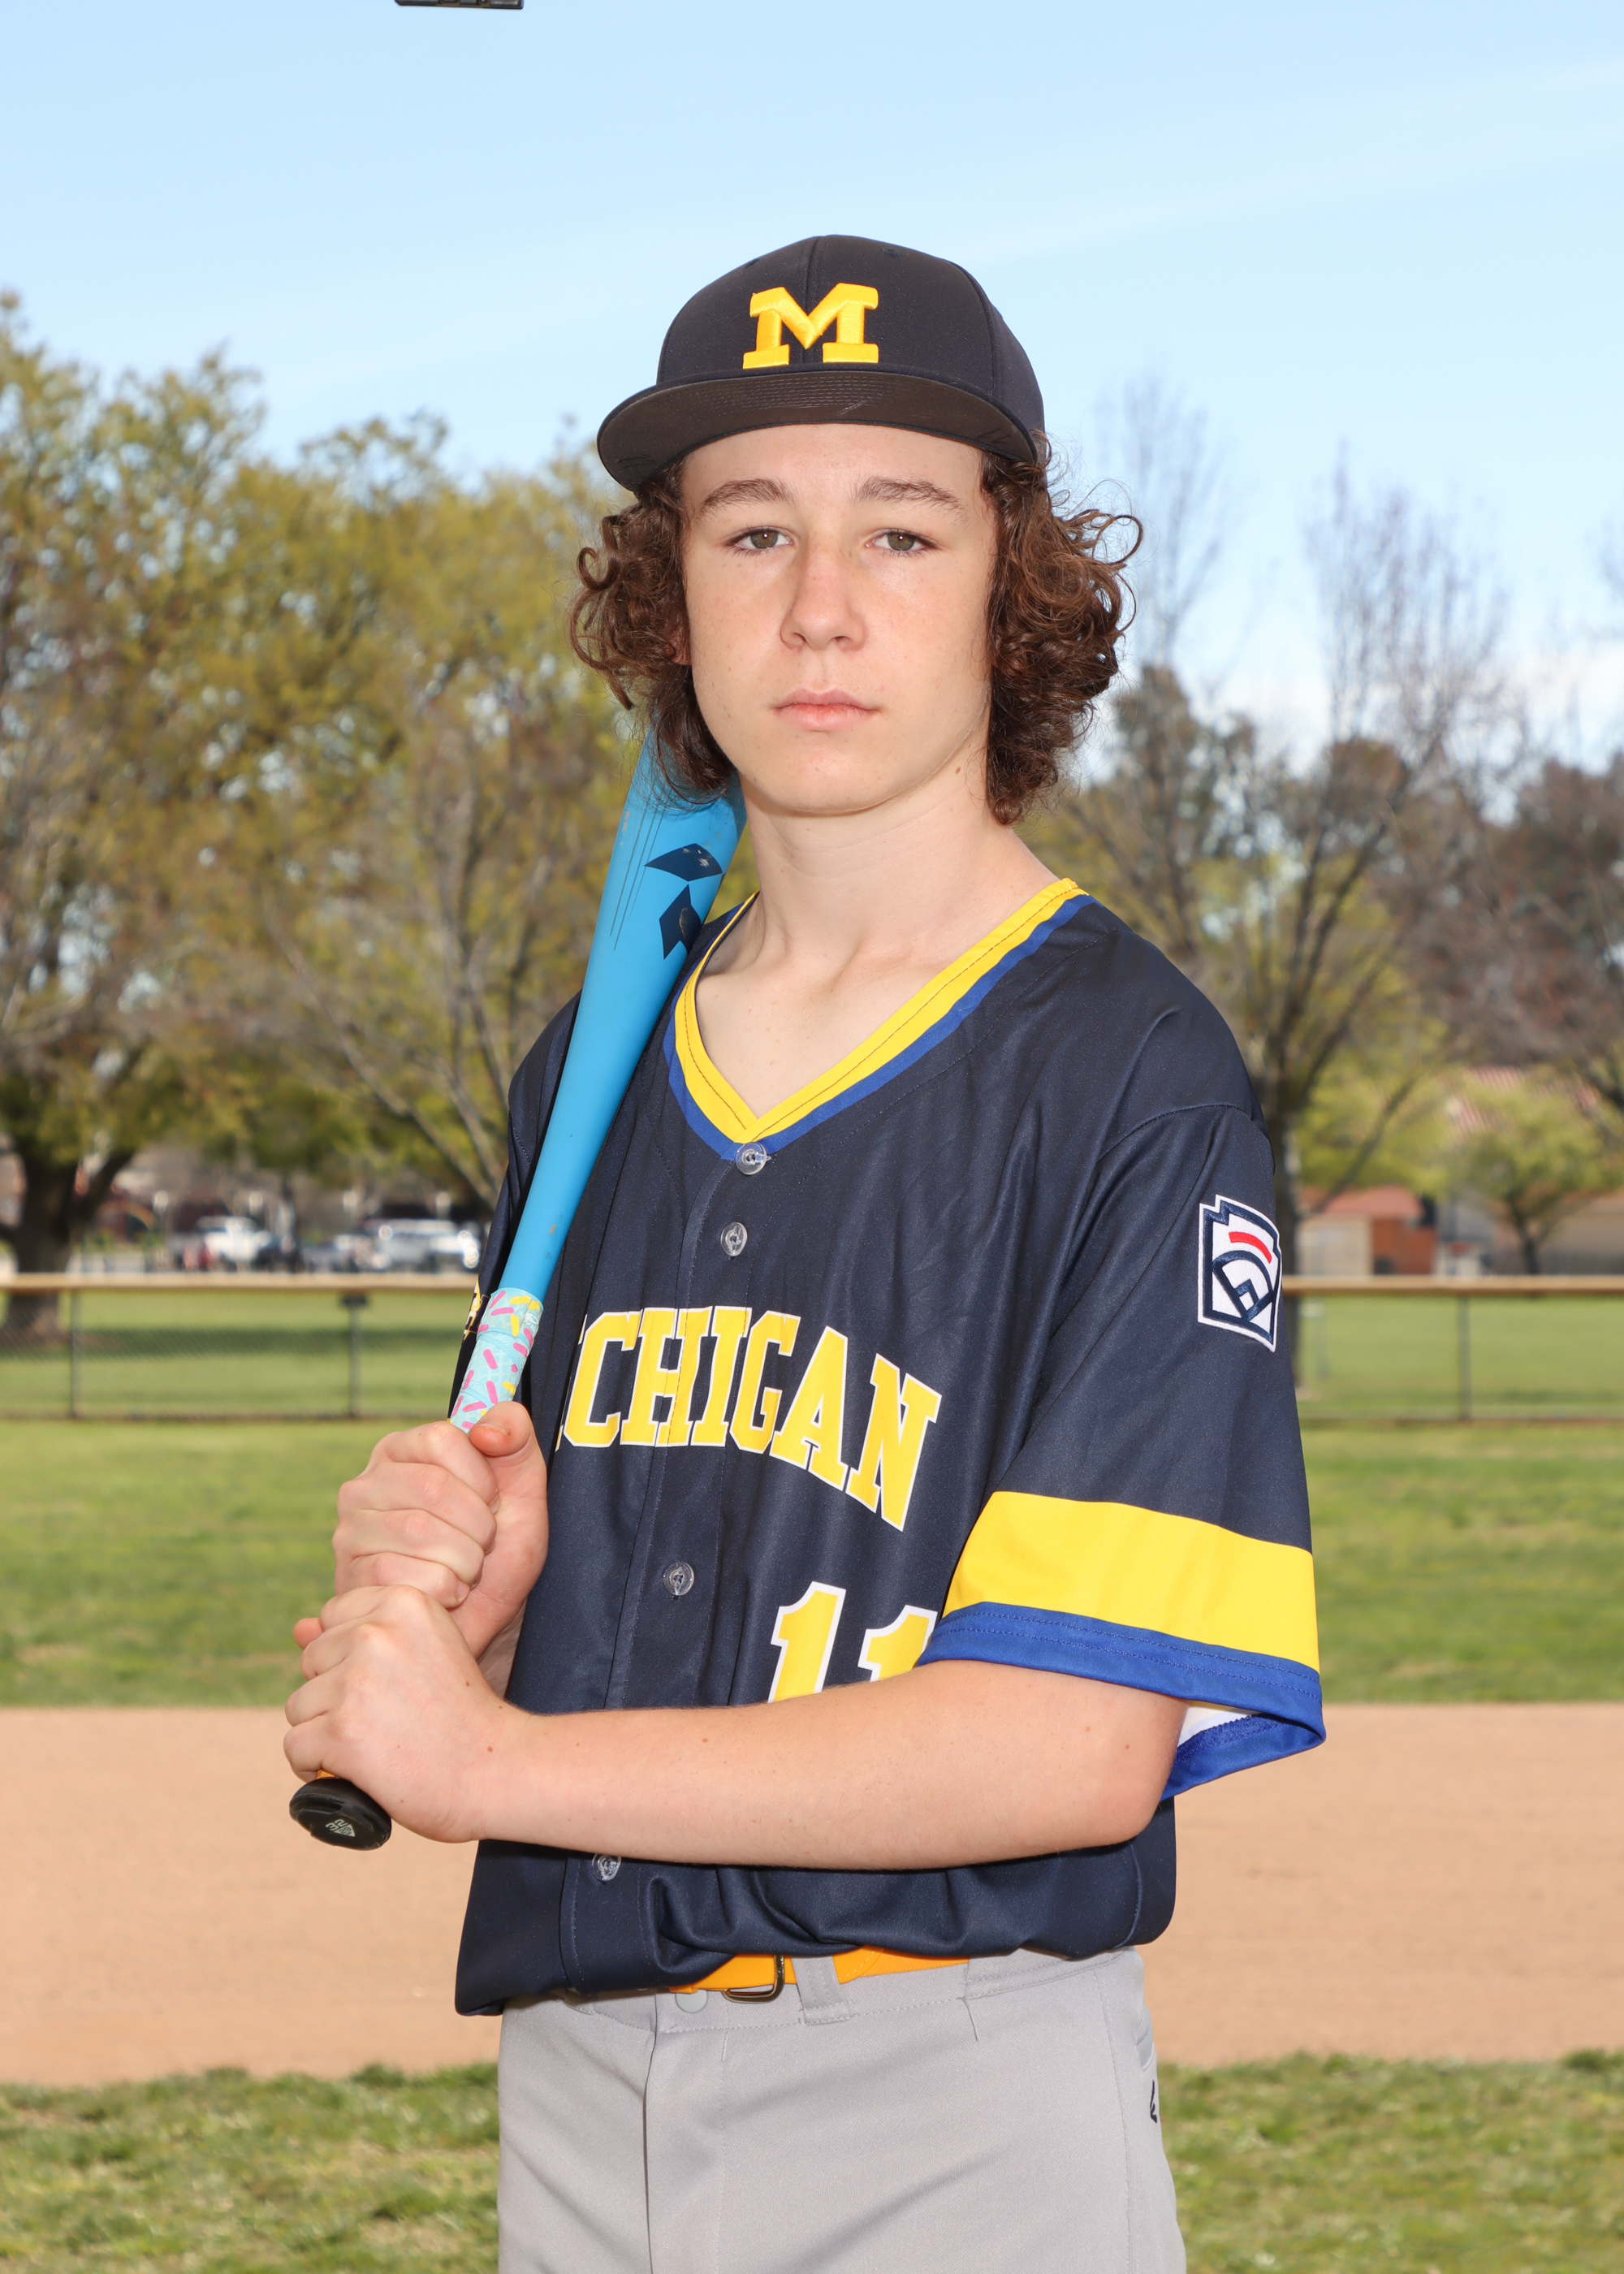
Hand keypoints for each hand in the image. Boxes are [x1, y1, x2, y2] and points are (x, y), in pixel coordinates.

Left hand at [285, 1584, 514, 1842]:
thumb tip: (297, 1627)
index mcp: (402, 1602)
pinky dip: (315, 1766)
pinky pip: (296, 1747)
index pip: (333, 1619)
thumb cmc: (462, 1714)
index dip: (353, 1657)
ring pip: (299, 1706)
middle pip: (312, 1661)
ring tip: (375, 1745)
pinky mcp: (341, 1731)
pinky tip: (353, 1770)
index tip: (389, 1684)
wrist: (495, 1770)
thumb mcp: (427, 1650)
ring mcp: (356, 1682)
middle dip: (336, 1694)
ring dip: (325, 1732)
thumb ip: (364, 1633)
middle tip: (387, 1719)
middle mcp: (376, 1632)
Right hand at [296, 1404, 547, 1673]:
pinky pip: (406, 1575)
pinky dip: (445, 1590)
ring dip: (465, 1560)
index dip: (482, 1476)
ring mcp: (351, 1533)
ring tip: (468, 1571)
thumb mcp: (522, 1488)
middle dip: (478, 1524)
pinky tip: (448, 1595)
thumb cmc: (500, 1551)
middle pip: (431, 1485)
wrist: (487, 1622)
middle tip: (484, 1546)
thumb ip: (515, 1437)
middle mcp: (364, 1485)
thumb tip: (486, 1430)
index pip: (441, 1438)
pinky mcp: (350, 1579)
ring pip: (419, 1532)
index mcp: (400, 1451)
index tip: (493, 1503)